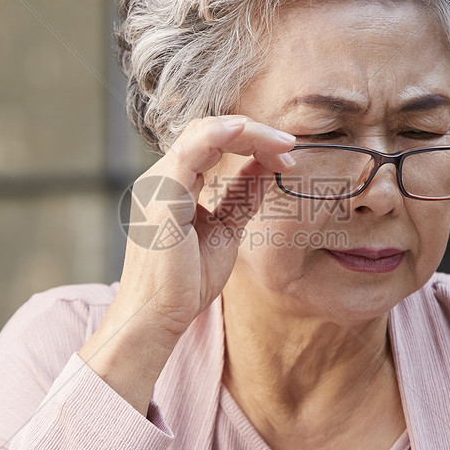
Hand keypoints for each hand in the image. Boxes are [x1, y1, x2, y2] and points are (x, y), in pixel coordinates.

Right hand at [78, 116, 294, 411]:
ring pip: (203, 134)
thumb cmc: (186, 282)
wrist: (158, 318)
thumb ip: (241, 196)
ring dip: (248, 134)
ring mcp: (158, 185)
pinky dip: (219, 135)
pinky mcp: (163, 198)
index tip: (287, 156)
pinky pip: (191, 152)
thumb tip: (266, 166)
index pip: (211, 142)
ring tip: (283, 145)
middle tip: (290, 145)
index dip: (251, 141)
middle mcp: (161, 178)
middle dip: (254, 133)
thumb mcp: (225, 229)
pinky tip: (245, 131)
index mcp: (173, 185)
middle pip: (208, 131)